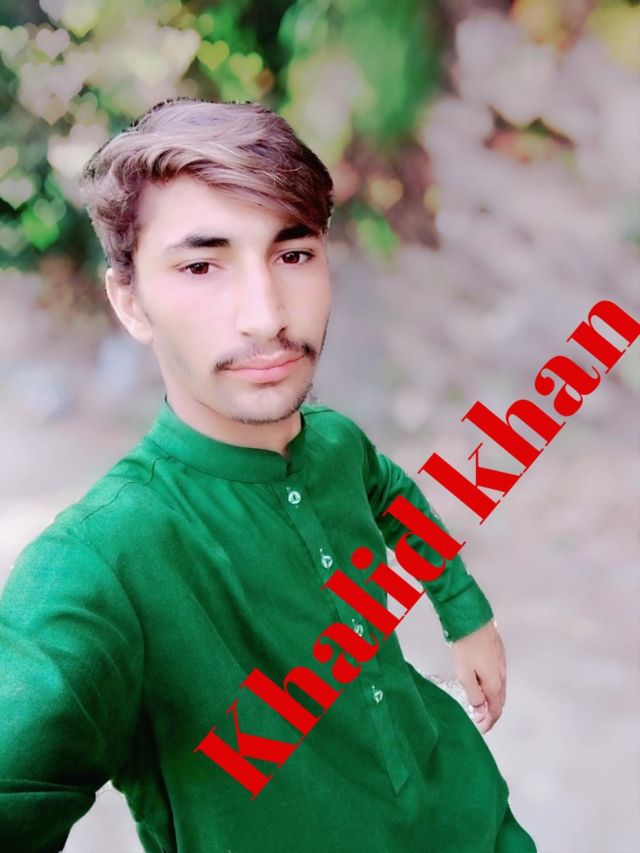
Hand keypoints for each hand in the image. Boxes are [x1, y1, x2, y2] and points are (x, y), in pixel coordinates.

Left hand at [450, 618, 505, 733]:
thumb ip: (474, 694)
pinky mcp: (498, 653)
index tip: (480, 728)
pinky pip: (498, 677)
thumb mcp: (464, 674)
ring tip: (479, 705)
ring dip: (491, 700)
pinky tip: (482, 685)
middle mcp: (502, 675)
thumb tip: (481, 709)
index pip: (495, 710)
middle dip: (490, 713)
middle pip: (499, 700)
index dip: (488, 722)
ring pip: (499, 688)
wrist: (472, 619)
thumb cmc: (466, 644)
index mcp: (494, 683)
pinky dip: (492, 687)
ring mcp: (501, 663)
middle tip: (479, 720)